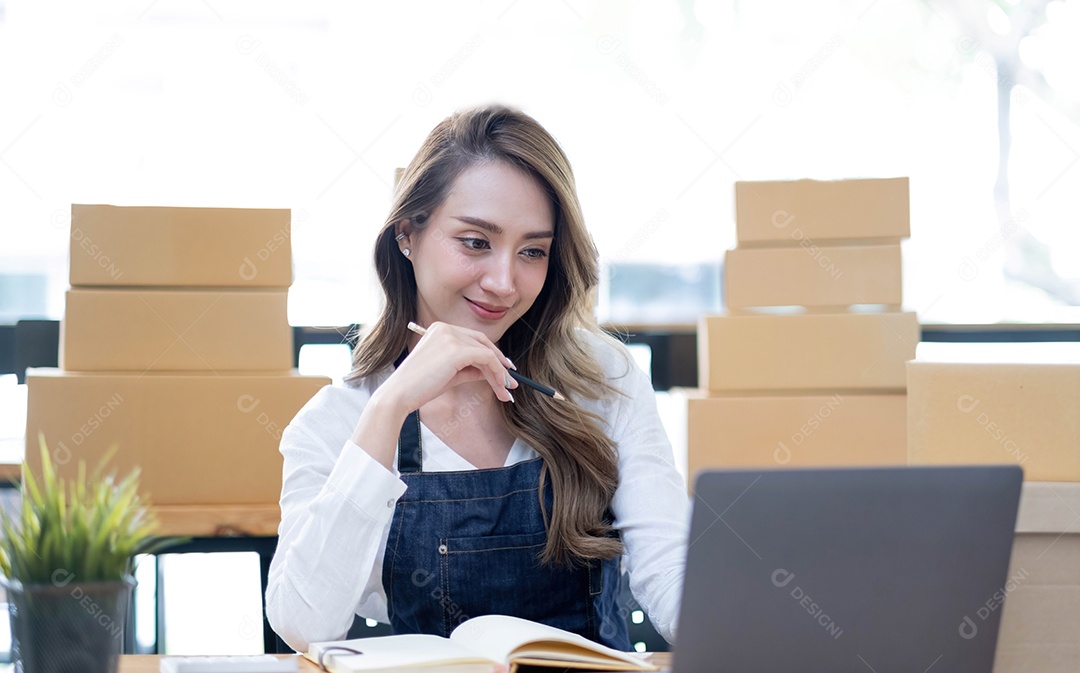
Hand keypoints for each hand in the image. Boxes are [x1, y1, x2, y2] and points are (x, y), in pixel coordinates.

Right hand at [383, 321, 517, 412]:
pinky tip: (499, 388)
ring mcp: (451, 336)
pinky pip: (487, 359)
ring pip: (487, 353)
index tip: (503, 370)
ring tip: (505, 392)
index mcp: (441, 329)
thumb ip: (471, 370)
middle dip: (500, 364)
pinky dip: (496, 374)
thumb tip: (491, 373)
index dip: (492, 354)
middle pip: (483, 343)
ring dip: (499, 374)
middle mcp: (446, 328)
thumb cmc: (420, 387)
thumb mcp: (450, 375)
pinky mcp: (457, 349)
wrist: (400, 395)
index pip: (474, 339)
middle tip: (510, 382)